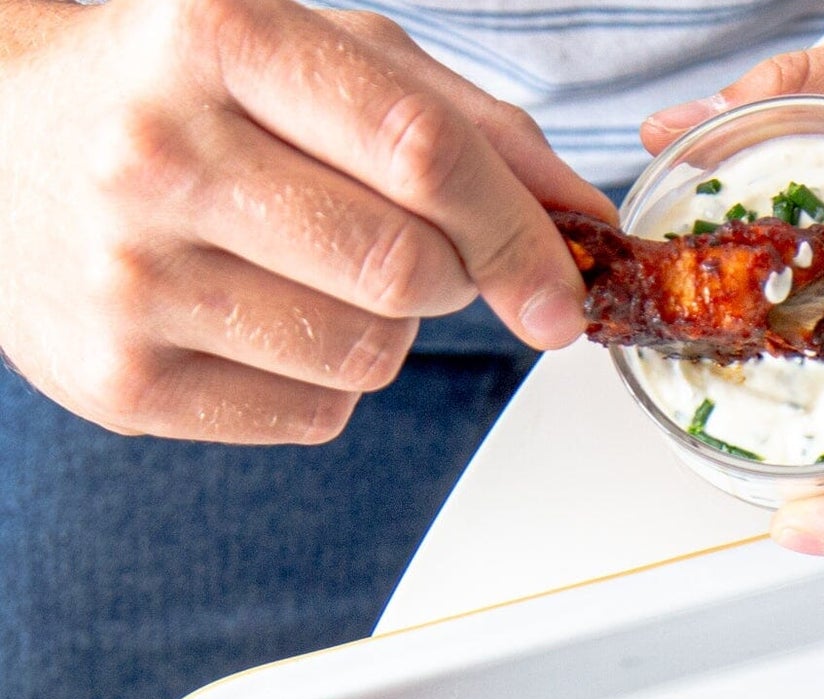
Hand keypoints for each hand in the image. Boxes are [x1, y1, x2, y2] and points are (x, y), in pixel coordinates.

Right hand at [0, 0, 612, 442]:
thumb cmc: (181, 93)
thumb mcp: (316, 55)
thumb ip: (462, 125)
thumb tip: (583, 221)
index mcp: (217, 34)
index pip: (420, 152)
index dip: (518, 232)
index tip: (564, 287)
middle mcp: (158, 151)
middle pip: (405, 268)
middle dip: (450, 277)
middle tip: (415, 254)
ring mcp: (129, 274)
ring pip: (368, 354)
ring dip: (386, 332)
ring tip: (314, 274)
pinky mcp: (121, 381)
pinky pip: (313, 417)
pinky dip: (324, 385)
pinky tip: (259, 321)